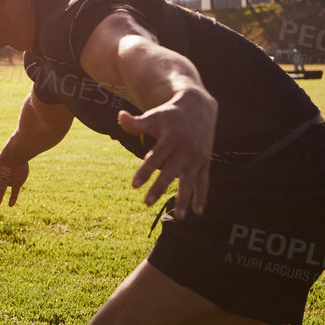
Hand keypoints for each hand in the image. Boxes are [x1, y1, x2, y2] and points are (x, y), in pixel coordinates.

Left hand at [116, 87, 216, 217]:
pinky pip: (204, 181)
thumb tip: (120, 116)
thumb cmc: (169, 115)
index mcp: (171, 137)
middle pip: (171, 171)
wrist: (199, 107)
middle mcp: (185, 149)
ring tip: (180, 218)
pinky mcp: (205, 162)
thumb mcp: (154, 116)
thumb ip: (137, 122)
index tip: (134, 185)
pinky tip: (198, 212)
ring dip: (185, 199)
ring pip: (190, 181)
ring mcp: (197, 157)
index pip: (155, 157)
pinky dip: (202, 196)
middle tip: (147, 203)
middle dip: (159, 187)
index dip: (145, 171)